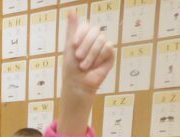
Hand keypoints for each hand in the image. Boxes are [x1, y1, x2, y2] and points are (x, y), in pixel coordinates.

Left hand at [59, 13, 114, 135]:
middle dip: (85, 46)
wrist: (78, 84)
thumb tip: (71, 10)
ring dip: (91, 54)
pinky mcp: (110, 55)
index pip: (86, 26)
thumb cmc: (71, 68)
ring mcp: (103, 46)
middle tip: (79, 59)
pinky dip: (99, 58)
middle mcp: (94, 39)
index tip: (74, 46)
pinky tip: (95, 66)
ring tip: (85, 66)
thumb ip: (72, 29)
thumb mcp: (69, 47)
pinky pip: (108, 48)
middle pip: (95, 32)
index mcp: (84, 36)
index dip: (80, 35)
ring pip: (101, 40)